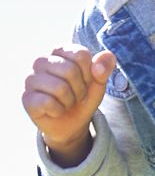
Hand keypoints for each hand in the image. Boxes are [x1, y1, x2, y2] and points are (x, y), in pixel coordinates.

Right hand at [22, 46, 116, 165]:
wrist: (72, 123)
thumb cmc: (83, 98)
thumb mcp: (99, 83)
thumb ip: (104, 68)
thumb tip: (107, 55)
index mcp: (60, 52)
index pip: (81, 54)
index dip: (90, 73)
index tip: (86, 81)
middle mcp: (42, 61)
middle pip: (70, 71)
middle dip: (80, 89)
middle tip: (76, 95)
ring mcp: (30, 79)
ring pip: (59, 87)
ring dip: (70, 100)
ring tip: (66, 102)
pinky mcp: (26, 98)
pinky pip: (48, 103)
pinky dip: (58, 110)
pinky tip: (55, 110)